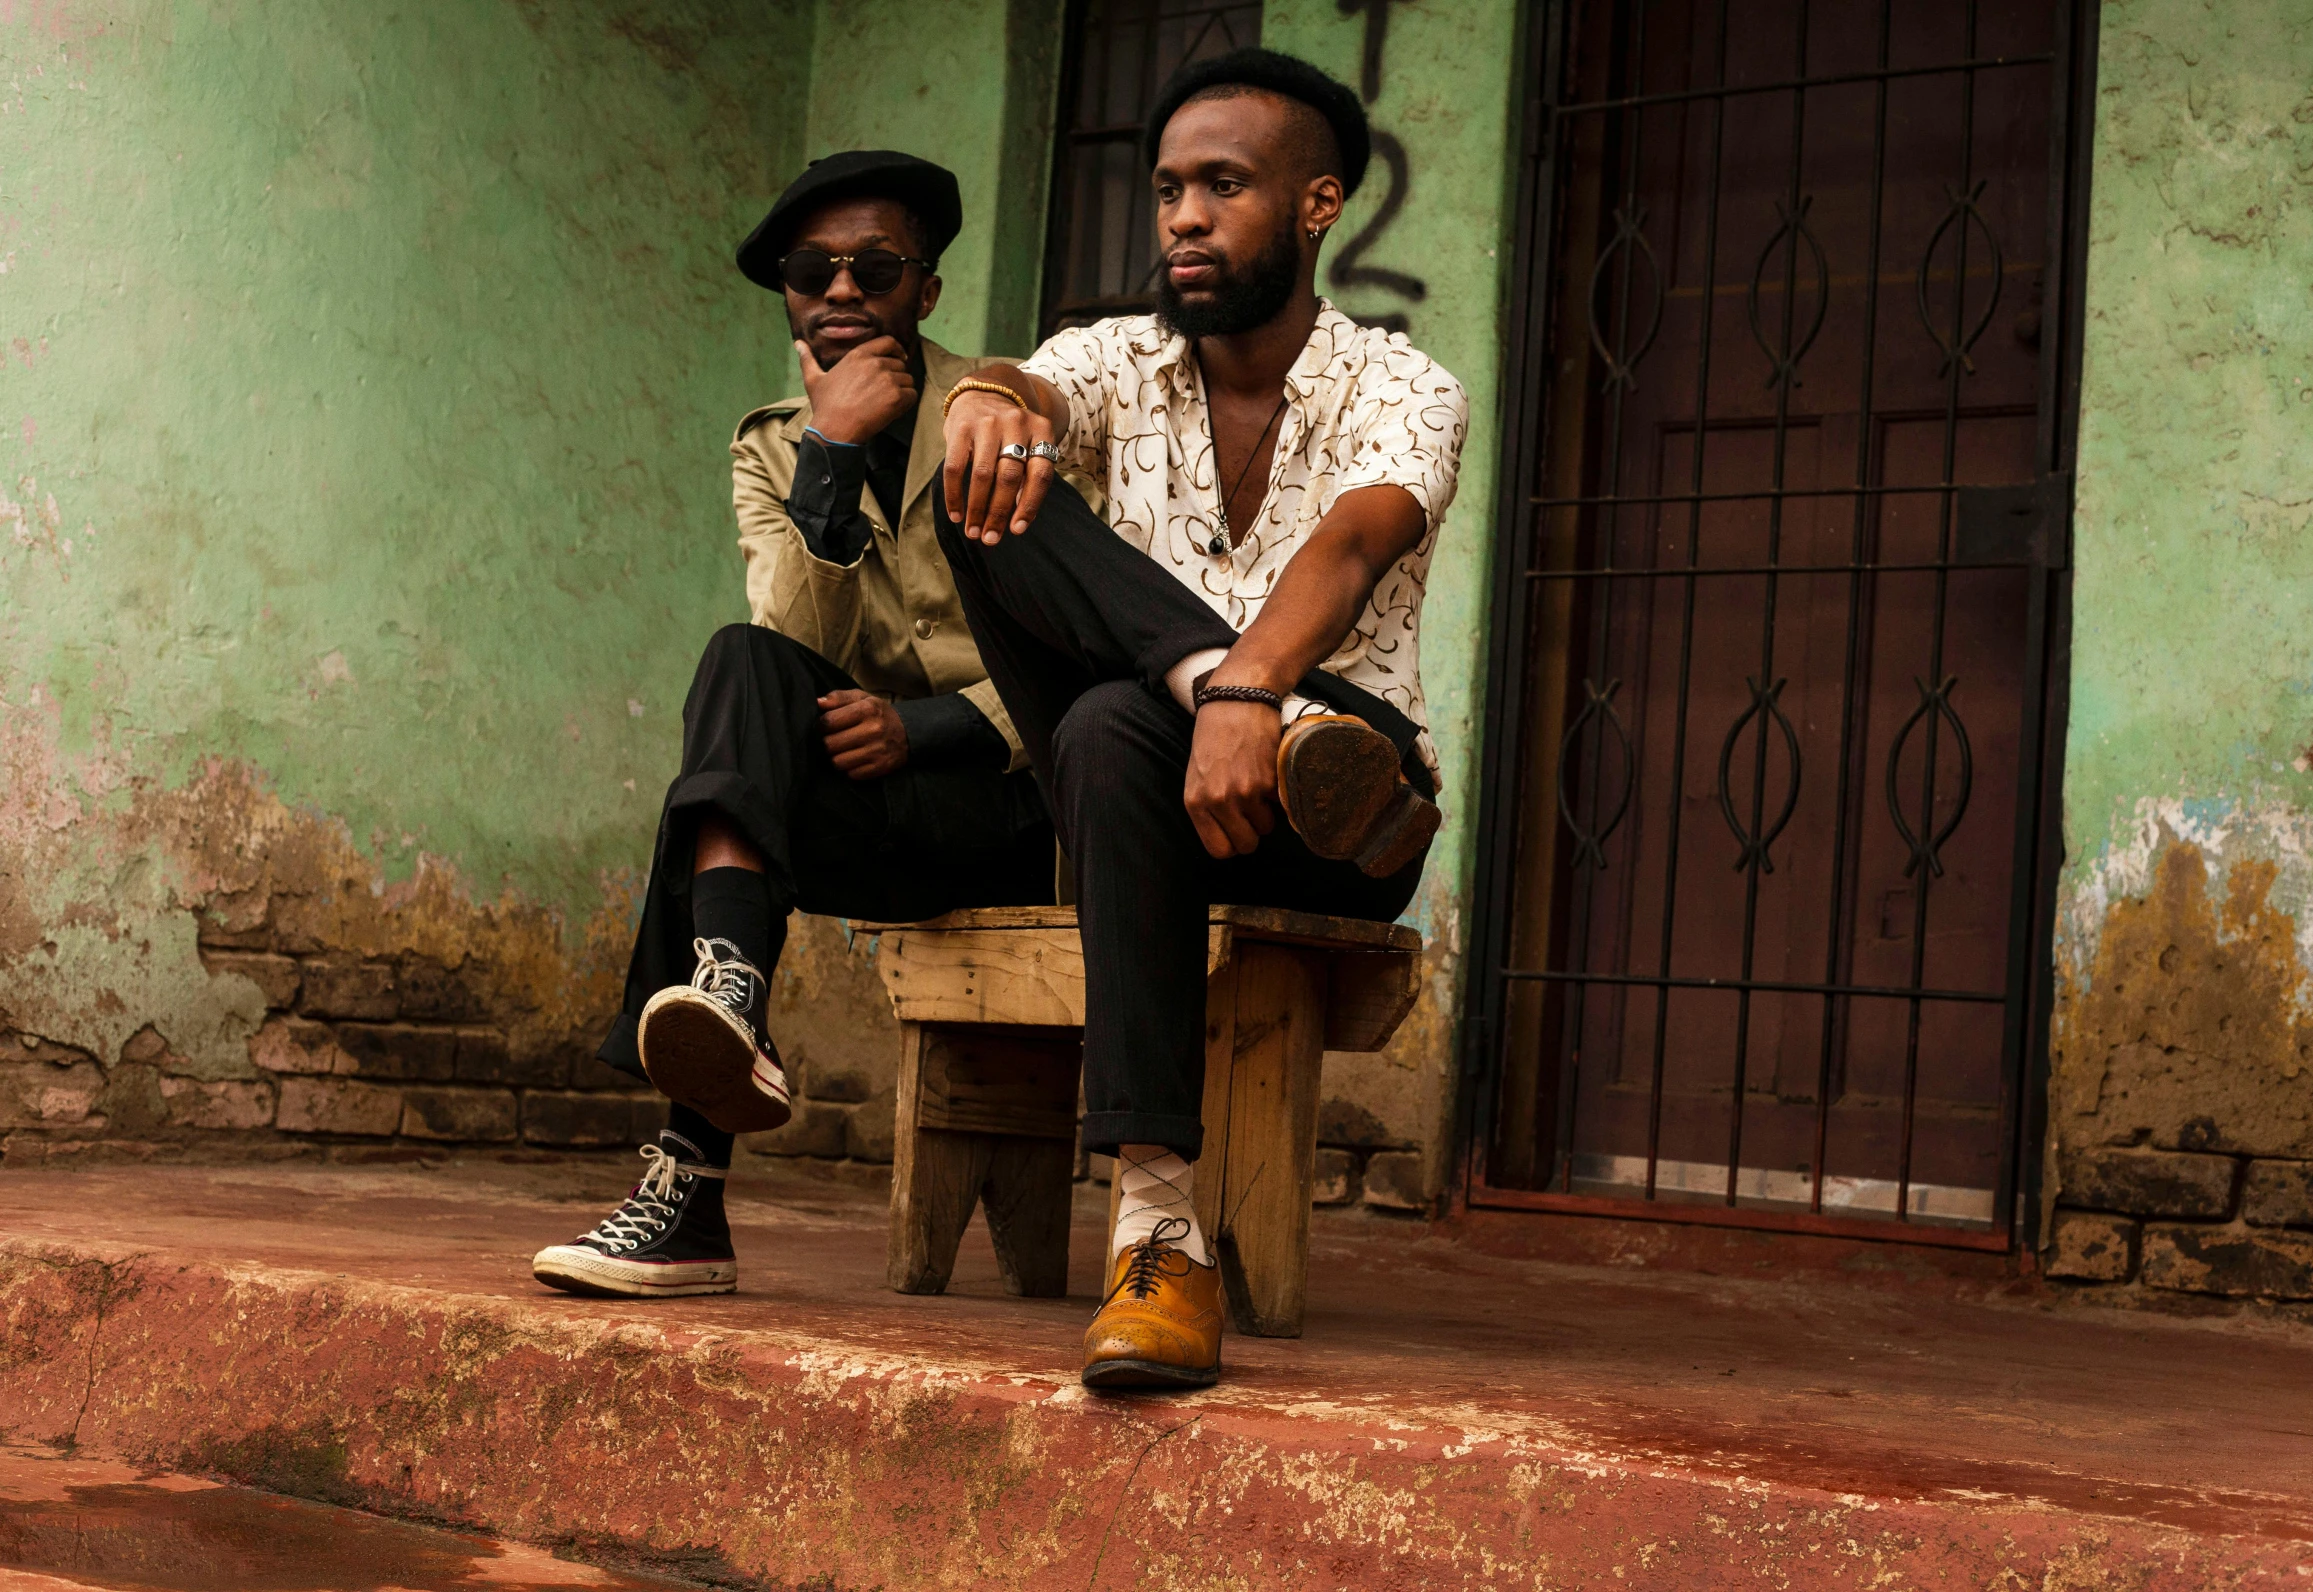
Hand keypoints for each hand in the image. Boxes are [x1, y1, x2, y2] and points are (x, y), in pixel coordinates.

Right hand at [797, 337, 916, 443]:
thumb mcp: (813, 379)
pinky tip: (893, 410)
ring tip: (887, 402)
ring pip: (907, 379)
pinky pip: (912, 395)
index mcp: (858, 355)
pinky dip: (907, 403)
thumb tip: (798, 344)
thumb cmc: (825, 406)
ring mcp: (887, 379)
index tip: (899, 358)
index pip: (889, 341)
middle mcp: (875, 363)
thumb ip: (808, 359)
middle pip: (900, 363)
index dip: (897, 350)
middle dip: (897, 376)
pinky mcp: (896, 396)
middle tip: (886, 391)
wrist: (835, 430)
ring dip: (902, 390)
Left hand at [817, 689, 908, 779]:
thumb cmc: (878, 714)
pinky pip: (851, 774)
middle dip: (828, 742)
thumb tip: (818, 703)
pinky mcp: (879, 767)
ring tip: (844, 750)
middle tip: (834, 739)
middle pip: (830, 744)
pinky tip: (855, 759)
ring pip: (837, 762)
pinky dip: (849, 768)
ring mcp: (877, 751)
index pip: (829, 721)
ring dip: (836, 757)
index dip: (821, 725)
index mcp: (867, 709)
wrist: (908, 734)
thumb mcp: (862, 699)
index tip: (826, 726)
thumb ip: (839, 697)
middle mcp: (873, 730)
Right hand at [940, 385, 1056, 545]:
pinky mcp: (961, 427)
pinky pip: (955, 467)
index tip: (1016, 531)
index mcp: (1041, 430)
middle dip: (999, 513)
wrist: (983, 394)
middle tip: (990, 538)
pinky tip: (956, 515)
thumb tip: (1015, 522)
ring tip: (973, 532)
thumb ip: (1027, 477)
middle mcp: (1017, 423)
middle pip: (1010, 477)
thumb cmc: (1010, 433)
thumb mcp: (1028, 446)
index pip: (1040, 474)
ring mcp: (988, 423)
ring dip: (977, 509)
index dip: (1029, 506)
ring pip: (983, 475)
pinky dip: (955, 495)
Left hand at [1183, 701, 1279, 858]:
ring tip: (1259, 786)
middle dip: (1253, 832)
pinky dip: (1279, 794)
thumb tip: (1228, 835)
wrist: (1236, 700)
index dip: (1232, 844)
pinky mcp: (1269, 780)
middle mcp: (1219, 801)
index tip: (1237, 831)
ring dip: (1267, 812)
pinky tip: (1268, 772)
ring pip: (1266, 827)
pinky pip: (1280, 805)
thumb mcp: (1197, 775)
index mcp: (1196, 803)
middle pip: (1246, 845)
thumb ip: (1208, 807)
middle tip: (1252, 811)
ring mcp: (1246, 792)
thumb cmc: (1214, 736)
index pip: (1219, 850)